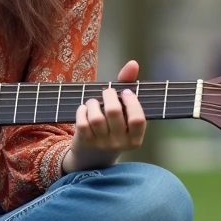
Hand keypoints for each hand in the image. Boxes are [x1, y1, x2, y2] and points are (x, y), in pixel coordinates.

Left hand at [62, 59, 145, 173]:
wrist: (93, 157)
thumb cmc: (113, 127)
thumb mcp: (124, 112)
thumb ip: (129, 86)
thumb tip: (133, 63)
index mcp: (135, 138)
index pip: (138, 119)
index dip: (131, 102)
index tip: (125, 92)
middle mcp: (120, 144)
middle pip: (114, 112)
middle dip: (109, 95)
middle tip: (107, 92)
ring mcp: (102, 144)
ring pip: (96, 117)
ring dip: (93, 103)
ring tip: (94, 102)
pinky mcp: (85, 142)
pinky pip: (82, 122)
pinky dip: (82, 111)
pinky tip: (85, 110)